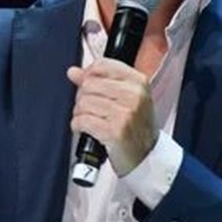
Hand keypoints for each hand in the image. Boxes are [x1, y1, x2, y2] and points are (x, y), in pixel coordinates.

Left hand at [67, 59, 157, 176]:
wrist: (147, 156)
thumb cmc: (136, 126)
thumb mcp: (126, 99)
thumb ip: (99, 81)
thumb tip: (73, 72)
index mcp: (139, 82)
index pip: (102, 65)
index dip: (88, 74)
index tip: (87, 84)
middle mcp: (134, 95)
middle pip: (89, 84)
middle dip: (82, 97)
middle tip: (89, 108)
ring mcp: (125, 114)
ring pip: (83, 103)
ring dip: (79, 113)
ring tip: (89, 120)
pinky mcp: (114, 132)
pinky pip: (82, 120)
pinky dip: (78, 125)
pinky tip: (86, 129)